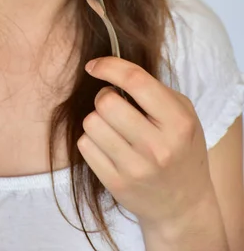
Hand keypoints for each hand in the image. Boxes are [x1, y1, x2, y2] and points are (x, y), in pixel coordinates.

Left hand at [77, 56, 213, 229]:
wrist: (184, 204)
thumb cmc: (180, 148)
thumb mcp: (182, 114)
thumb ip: (153, 89)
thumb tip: (111, 69)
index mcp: (178, 122)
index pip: (136, 81)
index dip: (109, 66)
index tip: (94, 65)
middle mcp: (157, 146)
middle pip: (106, 102)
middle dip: (104, 96)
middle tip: (114, 104)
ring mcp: (136, 168)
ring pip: (91, 123)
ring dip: (96, 119)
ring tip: (112, 127)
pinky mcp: (116, 184)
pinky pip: (84, 146)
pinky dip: (91, 140)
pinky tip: (107, 145)